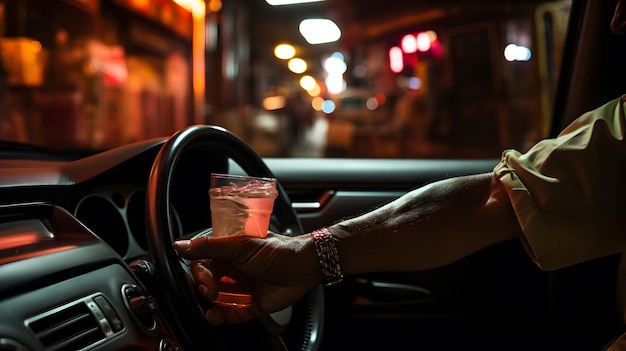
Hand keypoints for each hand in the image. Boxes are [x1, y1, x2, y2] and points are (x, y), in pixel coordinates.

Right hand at [173, 232, 320, 324]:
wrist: (302, 267)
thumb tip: (179, 245)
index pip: (200, 264)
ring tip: (210, 309)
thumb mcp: (239, 245)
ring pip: (215, 302)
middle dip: (204, 290)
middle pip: (205, 284)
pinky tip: (215, 316)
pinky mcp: (248, 306)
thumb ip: (209, 246)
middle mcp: (230, 271)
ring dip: (208, 306)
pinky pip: (229, 315)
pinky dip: (221, 317)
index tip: (205, 279)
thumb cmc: (275, 251)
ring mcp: (239, 289)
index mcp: (226, 253)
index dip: (199, 274)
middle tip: (210, 292)